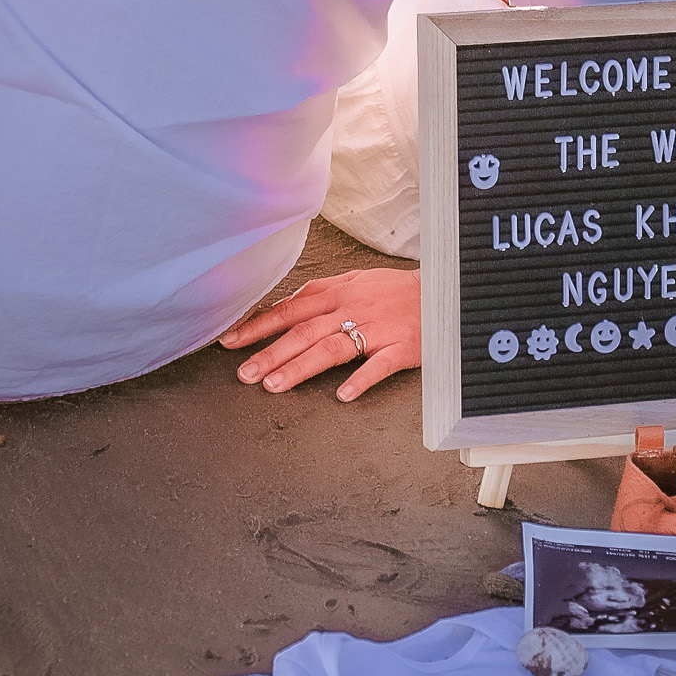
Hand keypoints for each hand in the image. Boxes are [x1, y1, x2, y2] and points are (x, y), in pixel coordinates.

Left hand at [219, 266, 421, 402]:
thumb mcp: (355, 280)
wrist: (445, 290)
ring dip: (300, 368)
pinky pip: (379, 365)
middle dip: (270, 353)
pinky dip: (360, 380)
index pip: (289, 309)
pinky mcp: (402, 348)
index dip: (258, 325)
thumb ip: (321, 292)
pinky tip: (342, 395)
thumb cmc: (395, 290)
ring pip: (332, 348)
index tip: (230, 341)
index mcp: (337, 292)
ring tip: (274, 386)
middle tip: (244, 374)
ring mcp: (377, 329)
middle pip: (304, 332)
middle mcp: (352, 309)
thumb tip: (285, 305)